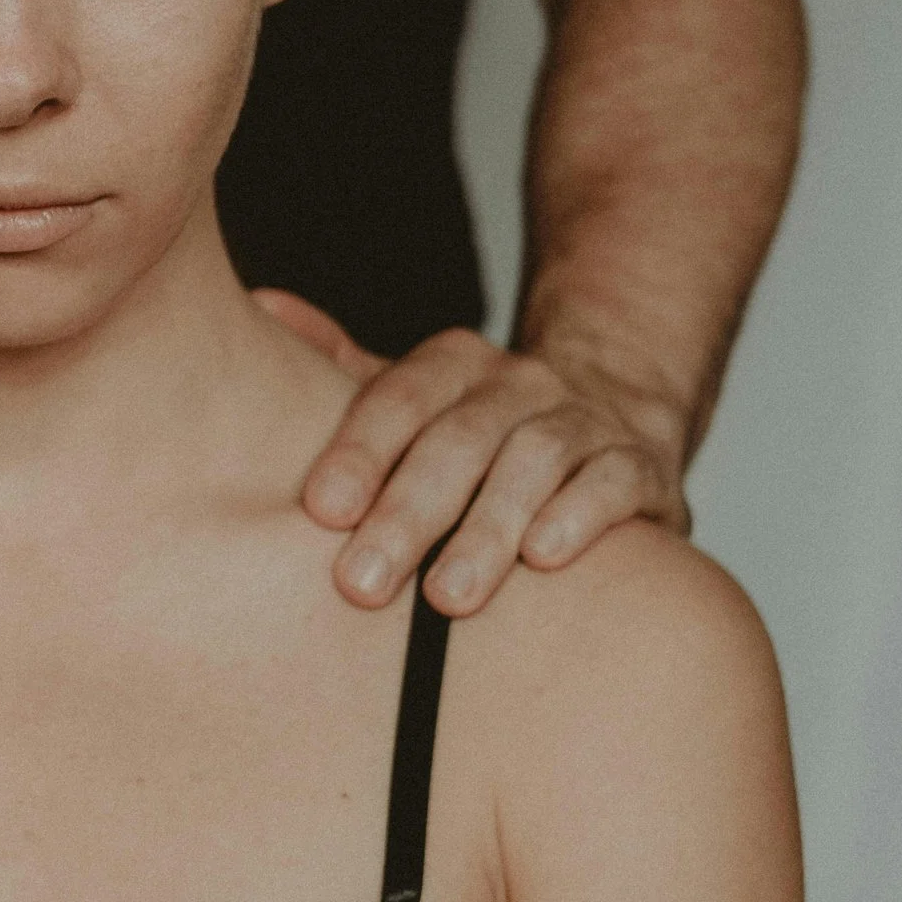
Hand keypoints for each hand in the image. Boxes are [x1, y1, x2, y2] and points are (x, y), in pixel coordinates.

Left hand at [252, 289, 690, 616]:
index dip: (360, 450)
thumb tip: (261, 304)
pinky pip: (611, 483)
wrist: (613, 412)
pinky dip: (580, 516)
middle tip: (362, 584)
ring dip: (488, 530)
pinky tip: (546, 557)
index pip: (400, 397)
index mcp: (454, 363)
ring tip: (447, 597)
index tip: (321, 510)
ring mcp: (583, 421)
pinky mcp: (640, 467)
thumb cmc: (480, 426)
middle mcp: (519, 383)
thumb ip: (338, 363)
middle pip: (459, 441)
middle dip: (408, 514)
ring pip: (533, 464)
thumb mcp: (411, 393)